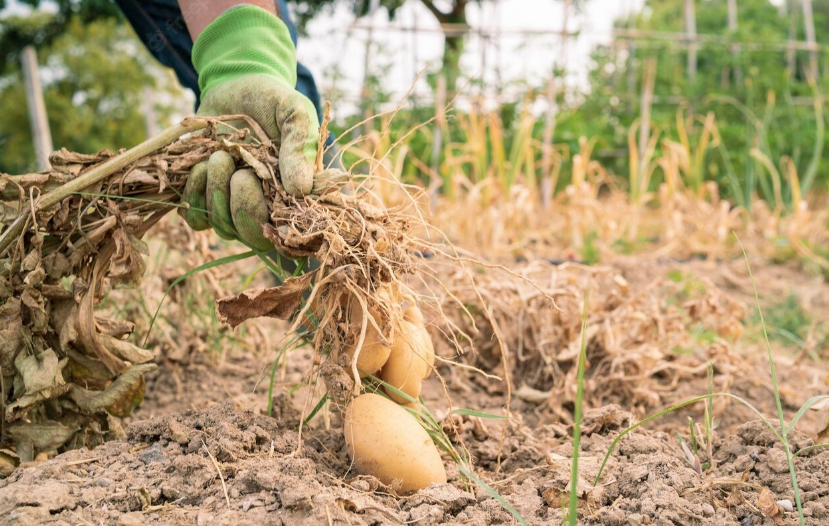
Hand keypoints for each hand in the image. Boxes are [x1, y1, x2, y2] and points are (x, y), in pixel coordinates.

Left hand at [177, 6, 321, 247]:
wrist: (238, 84)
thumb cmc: (273, 100)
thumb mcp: (294, 113)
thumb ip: (299, 147)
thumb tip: (301, 190)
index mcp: (295, 194)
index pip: (286, 231)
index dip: (267, 217)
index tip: (252, 179)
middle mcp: (269, 207)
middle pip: (252, 236)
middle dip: (240, 205)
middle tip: (233, 165)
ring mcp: (238, 206)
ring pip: (224, 228)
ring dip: (215, 192)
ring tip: (217, 155)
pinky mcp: (209, 199)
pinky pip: (198, 220)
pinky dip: (194, 197)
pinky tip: (199, 167)